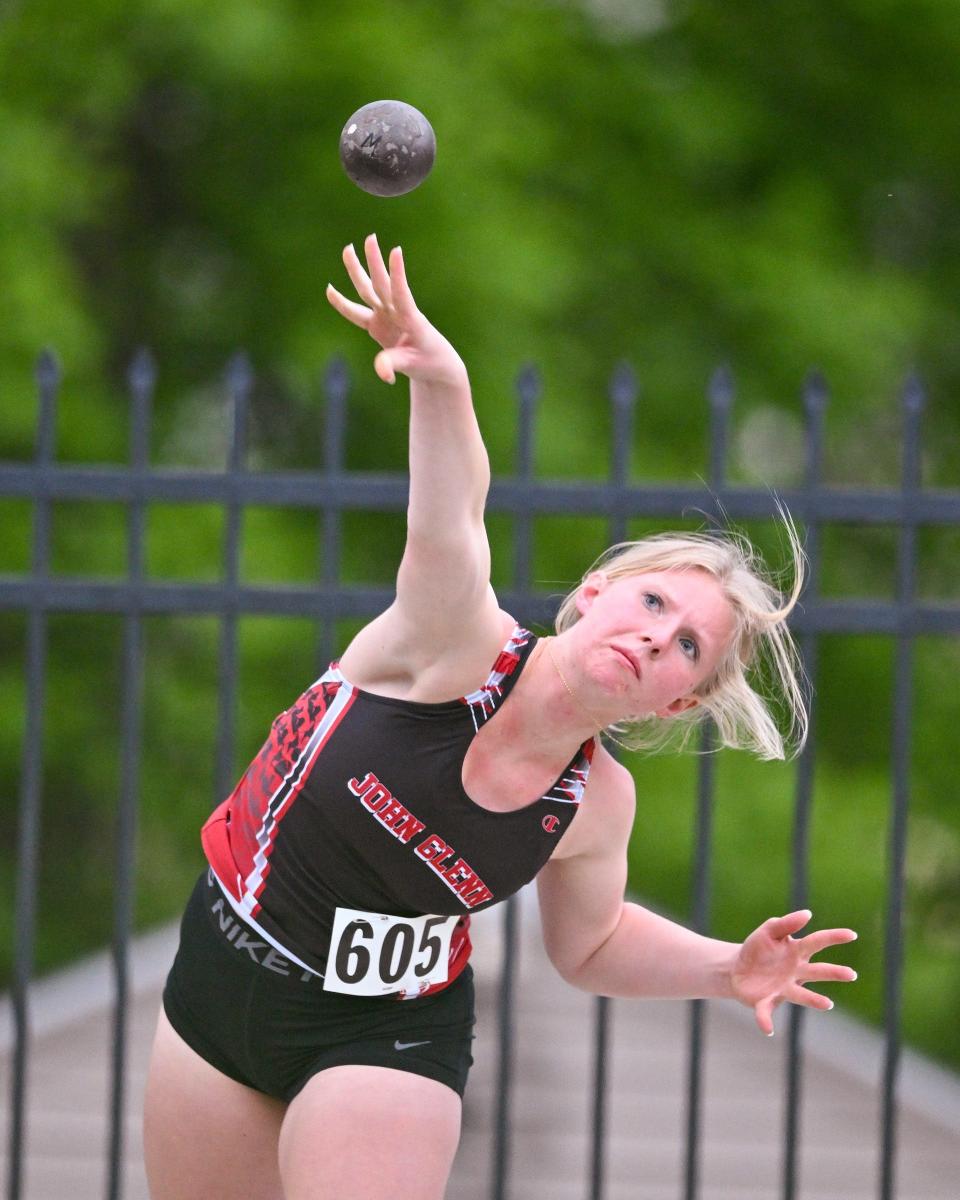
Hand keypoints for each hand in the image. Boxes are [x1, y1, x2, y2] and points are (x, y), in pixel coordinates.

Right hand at [326, 233, 466, 387]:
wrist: (434, 364)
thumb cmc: (429, 362)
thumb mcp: (414, 366)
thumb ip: (394, 365)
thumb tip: (381, 372)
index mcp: (412, 319)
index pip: (403, 294)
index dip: (398, 274)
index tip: (396, 251)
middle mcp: (398, 312)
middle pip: (382, 285)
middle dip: (375, 263)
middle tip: (370, 238)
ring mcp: (387, 316)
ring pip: (369, 290)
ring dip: (359, 270)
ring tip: (348, 248)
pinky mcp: (378, 324)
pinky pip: (357, 312)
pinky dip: (343, 304)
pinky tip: (330, 290)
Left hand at [730, 910, 857, 1035]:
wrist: (735, 969)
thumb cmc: (757, 949)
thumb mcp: (768, 931)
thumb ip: (786, 923)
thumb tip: (808, 913)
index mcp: (796, 952)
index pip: (818, 942)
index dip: (834, 937)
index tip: (852, 934)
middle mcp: (795, 973)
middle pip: (817, 972)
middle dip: (833, 973)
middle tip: (851, 974)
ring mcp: (782, 989)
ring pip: (800, 995)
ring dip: (813, 999)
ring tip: (827, 1003)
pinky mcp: (766, 1002)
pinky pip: (767, 1012)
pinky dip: (766, 1020)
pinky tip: (768, 1030)